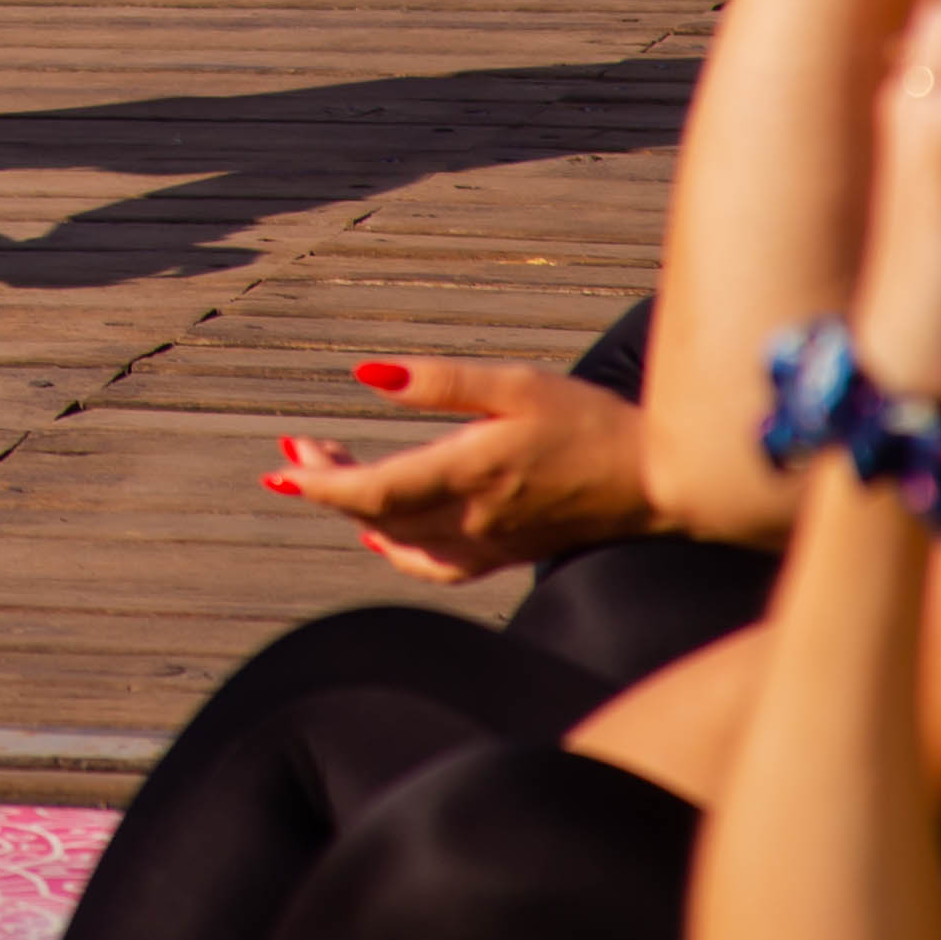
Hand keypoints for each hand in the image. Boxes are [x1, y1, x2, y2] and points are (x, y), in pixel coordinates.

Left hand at [264, 358, 659, 581]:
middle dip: (325, 481)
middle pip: (375, 514)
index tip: (278, 465)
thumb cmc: (590, 422)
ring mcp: (489, 543)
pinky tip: (383, 531)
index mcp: (468, 474)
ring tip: (327, 467)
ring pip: (398, 540)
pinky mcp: (508, 553)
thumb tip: (364, 375)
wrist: (662, 480)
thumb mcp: (516, 384)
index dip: (318, 483)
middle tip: (295, 443)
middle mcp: (471, 520)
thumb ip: (439, 383)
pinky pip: (434, 564)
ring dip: (353, 508)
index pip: (371, 493)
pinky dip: (397, 548)